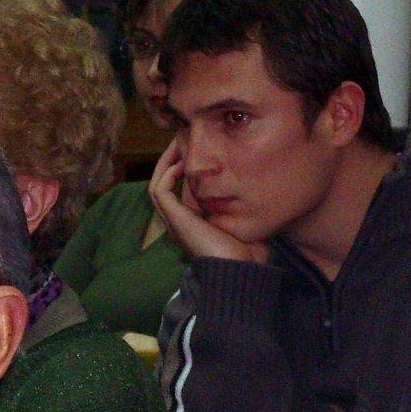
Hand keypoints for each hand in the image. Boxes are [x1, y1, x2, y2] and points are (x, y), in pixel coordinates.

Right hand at [148, 138, 267, 263]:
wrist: (241, 271)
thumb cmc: (248, 254)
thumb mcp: (245, 222)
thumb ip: (241, 206)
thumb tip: (253, 188)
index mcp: (192, 226)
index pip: (180, 192)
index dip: (185, 170)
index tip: (199, 151)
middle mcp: (179, 223)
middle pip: (165, 184)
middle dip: (173, 160)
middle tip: (184, 140)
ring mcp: (174, 222)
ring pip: (158, 184)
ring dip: (166, 162)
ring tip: (179, 144)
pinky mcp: (174, 220)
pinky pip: (160, 190)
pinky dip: (167, 174)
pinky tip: (182, 163)